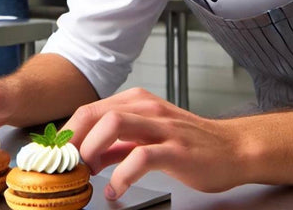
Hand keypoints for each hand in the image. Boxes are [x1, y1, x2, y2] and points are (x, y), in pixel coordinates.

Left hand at [64, 88, 240, 199]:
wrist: (234, 149)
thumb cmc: (192, 144)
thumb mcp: (149, 137)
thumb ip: (118, 145)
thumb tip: (89, 156)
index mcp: (137, 102)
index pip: (89, 110)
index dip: (68, 134)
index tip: (59, 157)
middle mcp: (147, 108)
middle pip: (94, 113)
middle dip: (74, 140)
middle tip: (68, 165)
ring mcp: (162, 127)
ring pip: (113, 125)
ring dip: (92, 150)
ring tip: (88, 173)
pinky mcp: (176, 149)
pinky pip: (140, 157)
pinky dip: (122, 175)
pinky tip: (117, 189)